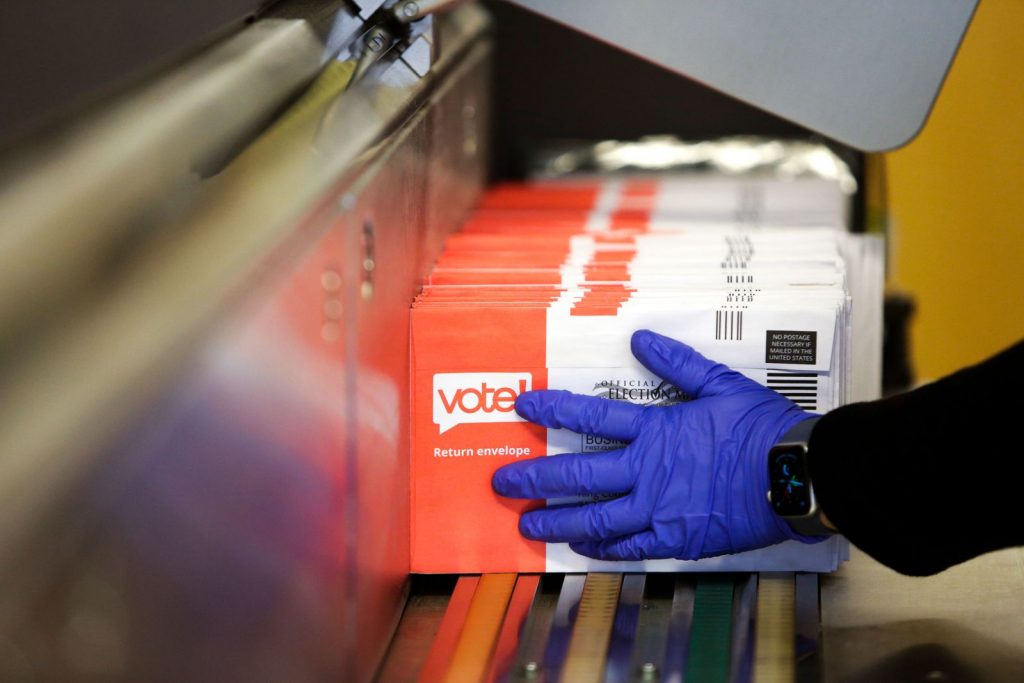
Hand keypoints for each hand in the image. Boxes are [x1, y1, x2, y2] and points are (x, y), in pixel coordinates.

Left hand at [491, 329, 823, 560]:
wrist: (798, 475)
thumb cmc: (762, 429)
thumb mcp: (721, 385)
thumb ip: (677, 364)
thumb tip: (642, 339)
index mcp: (656, 429)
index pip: (590, 414)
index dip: (552, 408)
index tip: (521, 406)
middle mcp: (648, 471)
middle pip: (579, 474)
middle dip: (535, 478)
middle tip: (503, 484)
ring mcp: (659, 509)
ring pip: (596, 517)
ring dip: (558, 520)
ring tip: (528, 525)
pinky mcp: (677, 539)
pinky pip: (630, 547)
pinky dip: (604, 548)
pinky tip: (583, 547)